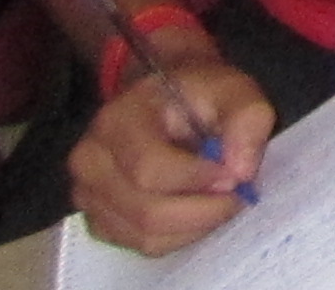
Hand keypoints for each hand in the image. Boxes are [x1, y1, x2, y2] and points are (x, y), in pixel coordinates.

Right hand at [71, 32, 275, 255]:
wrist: (167, 99)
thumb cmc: (199, 94)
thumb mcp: (233, 90)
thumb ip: (247, 120)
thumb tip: (241, 172)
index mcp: (118, 119)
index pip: (150, 169)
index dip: (198, 180)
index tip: (235, 176)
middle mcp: (90, 160)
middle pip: (146, 211)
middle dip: (203, 211)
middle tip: (236, 196)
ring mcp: (88, 194)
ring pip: (145, 236)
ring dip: (194, 226)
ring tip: (218, 199)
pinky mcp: (97, 220)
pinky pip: (140, 245)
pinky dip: (177, 236)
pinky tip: (195, 209)